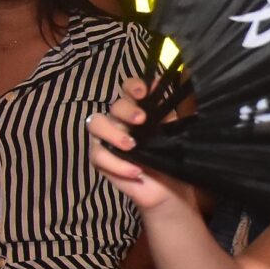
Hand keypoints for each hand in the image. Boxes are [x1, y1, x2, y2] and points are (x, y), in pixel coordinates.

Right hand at [86, 75, 179, 211]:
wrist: (168, 189)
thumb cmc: (169, 157)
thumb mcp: (174, 132)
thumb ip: (168, 108)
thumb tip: (165, 79)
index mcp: (137, 110)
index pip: (128, 89)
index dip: (132, 86)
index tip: (143, 92)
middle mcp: (119, 121)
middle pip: (113, 106)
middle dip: (125, 110)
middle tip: (141, 120)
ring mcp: (107, 139)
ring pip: (95, 124)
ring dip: (112, 132)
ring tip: (131, 146)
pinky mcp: (101, 160)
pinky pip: (98, 156)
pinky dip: (117, 163)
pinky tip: (135, 171)